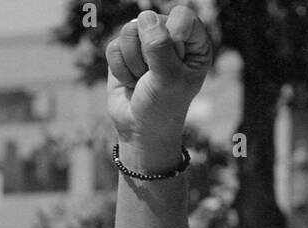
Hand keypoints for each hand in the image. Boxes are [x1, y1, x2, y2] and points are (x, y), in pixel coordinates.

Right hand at [106, 6, 212, 167]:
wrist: (140, 130)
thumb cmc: (164, 106)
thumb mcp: (168, 79)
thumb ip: (160, 46)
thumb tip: (144, 17)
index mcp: (193, 43)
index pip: (182, 16)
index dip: (173, 32)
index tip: (174, 55)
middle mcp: (170, 37)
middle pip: (150, 21)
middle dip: (148, 55)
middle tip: (155, 76)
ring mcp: (145, 42)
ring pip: (128, 31)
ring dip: (133, 63)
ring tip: (143, 80)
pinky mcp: (124, 51)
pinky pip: (114, 46)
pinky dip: (120, 69)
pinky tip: (131, 81)